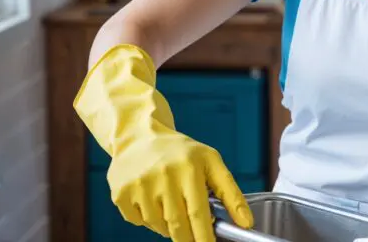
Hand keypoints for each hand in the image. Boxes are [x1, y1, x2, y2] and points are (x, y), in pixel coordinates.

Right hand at [73, 43, 253, 241]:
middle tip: (194, 239)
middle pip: (178, 225)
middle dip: (189, 239)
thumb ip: (231, 193)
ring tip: (172, 207)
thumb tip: (247, 223)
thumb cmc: (181, 153)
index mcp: (189, 168)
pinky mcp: (121, 193)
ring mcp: (139, 185)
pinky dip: (148, 219)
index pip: (198, 214)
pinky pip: (139, 222)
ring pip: (159, 226)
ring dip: (168, 226)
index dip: (204, 237)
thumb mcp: (210, 163)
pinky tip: (152, 201)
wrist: (139, 136)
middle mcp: (163, 176)